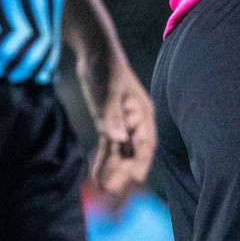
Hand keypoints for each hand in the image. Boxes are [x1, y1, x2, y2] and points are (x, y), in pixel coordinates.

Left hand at [78, 47, 155, 206]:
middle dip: (124, 171)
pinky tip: (96, 174)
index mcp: (142, 113)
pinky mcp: (108, 123)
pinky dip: (103, 160)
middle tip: (110, 189)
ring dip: (113, 169)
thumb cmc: (107, 66)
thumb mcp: (109, 91)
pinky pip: (108, 147)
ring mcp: (122, 124)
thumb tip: (118, 140)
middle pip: (133, 151)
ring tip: (103, 189)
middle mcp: (135, 122)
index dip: (141, 161)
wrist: (94, 51)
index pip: (145, 143)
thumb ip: (112, 115)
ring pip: (120, 152)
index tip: (136, 179)